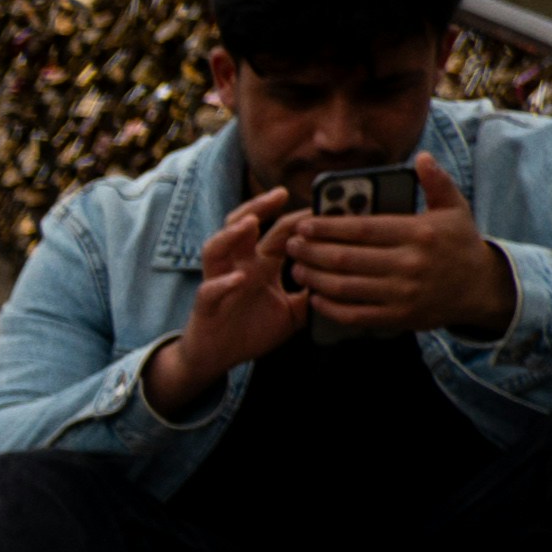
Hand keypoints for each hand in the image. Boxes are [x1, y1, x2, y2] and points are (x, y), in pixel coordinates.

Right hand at [148, 191, 307, 415]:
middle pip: (242, 225)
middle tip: (279, 193)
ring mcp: (219, 282)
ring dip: (231, 233)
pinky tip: (238, 279)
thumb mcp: (293, 312)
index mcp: (261, 264)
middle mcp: (238, 266)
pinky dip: (223, 283)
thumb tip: (344, 284)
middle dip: (259, 206)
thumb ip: (313, 295)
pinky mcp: (206, 305)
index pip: (279, 232)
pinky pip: (210, 290)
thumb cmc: (252, 330)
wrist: (218, 357)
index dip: (298, 219)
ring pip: (216, 248)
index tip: (321, 207)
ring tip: (249, 222)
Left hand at [281, 164, 506, 338]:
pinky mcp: (399, 317)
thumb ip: (436, 182)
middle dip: (312, 251)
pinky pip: (355, 314)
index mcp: (419, 233)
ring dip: (315, 278)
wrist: (481, 288)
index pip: (362, 229)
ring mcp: (403, 293)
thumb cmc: (460, 244)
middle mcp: (410, 263)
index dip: (328, 227)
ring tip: (297, 268)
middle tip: (291, 245)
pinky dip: (330, 308)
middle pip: (347, 258)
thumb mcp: (455, 208)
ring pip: (346, 287)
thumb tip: (422, 157)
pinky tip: (315, 297)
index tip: (303, 224)